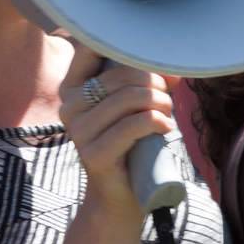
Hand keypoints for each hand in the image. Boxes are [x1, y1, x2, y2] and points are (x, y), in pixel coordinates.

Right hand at [59, 42, 176, 216]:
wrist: (120, 196)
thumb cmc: (132, 145)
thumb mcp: (139, 107)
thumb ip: (151, 82)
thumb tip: (174, 70)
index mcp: (73, 87)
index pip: (93, 47)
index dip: (128, 49)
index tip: (151, 62)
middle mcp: (69, 105)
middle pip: (123, 73)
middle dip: (154, 83)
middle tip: (166, 99)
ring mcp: (78, 130)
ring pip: (131, 97)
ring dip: (161, 103)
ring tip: (166, 115)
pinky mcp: (94, 153)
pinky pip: (135, 124)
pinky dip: (157, 122)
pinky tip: (165, 128)